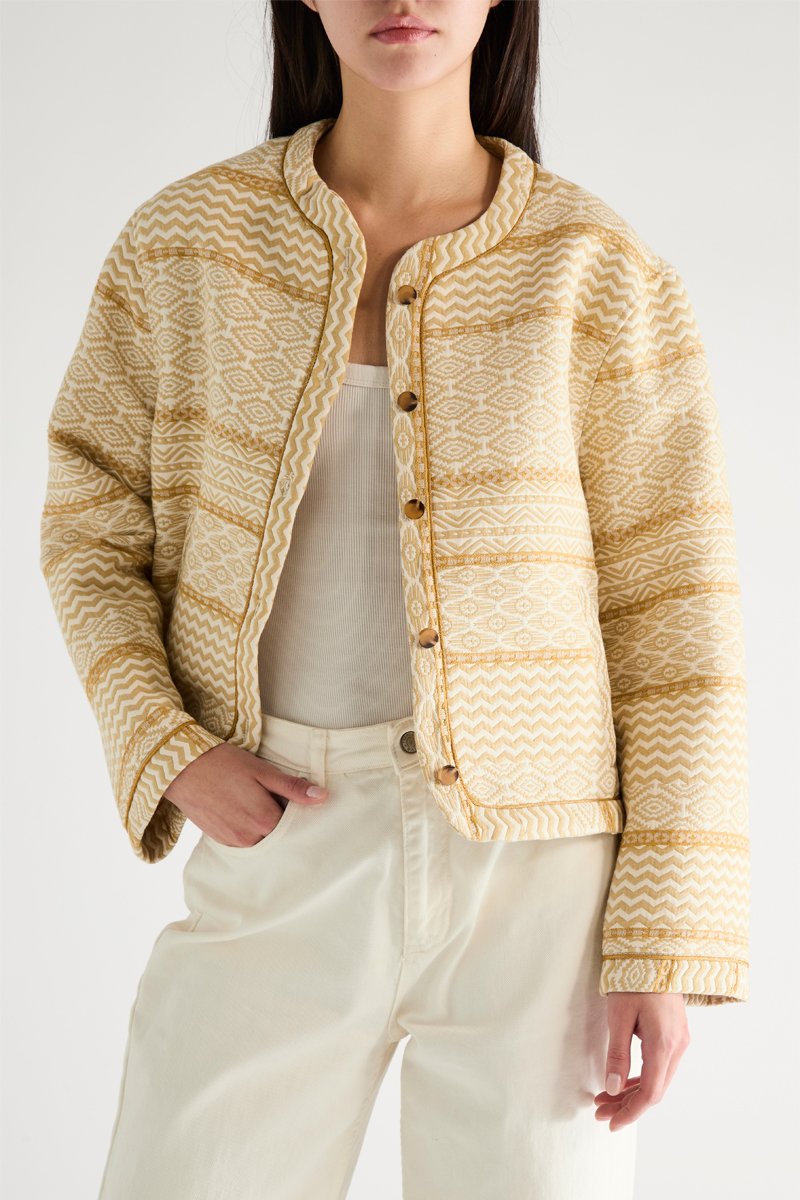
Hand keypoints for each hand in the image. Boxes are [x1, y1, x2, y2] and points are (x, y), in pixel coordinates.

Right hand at [163, 742, 328, 846]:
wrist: (181, 769)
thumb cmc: (224, 764)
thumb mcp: (262, 771)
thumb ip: (292, 787)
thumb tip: (323, 797)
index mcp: (266, 820)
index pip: (293, 825)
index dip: (293, 810)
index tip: (288, 797)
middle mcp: (251, 838)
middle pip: (277, 836)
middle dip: (279, 821)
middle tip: (271, 798)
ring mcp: (233, 842)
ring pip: (260, 840)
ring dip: (262, 827)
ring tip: (252, 802)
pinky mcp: (219, 841)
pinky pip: (242, 842)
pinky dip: (247, 830)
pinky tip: (239, 810)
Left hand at [593, 992, 689, 1130]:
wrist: (657, 952)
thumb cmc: (634, 980)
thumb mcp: (619, 1016)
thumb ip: (617, 1053)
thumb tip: (612, 1088)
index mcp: (663, 1045)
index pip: (650, 1093)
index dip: (630, 1112)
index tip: (610, 1123)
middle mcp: (677, 1047)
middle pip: (654, 1090)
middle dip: (627, 1105)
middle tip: (599, 1111)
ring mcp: (679, 1040)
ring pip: (658, 1079)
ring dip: (633, 1092)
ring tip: (605, 1098)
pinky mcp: (676, 1034)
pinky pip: (661, 1066)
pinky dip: (642, 1077)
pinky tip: (624, 1080)